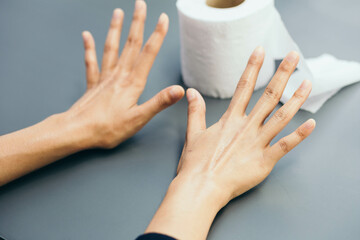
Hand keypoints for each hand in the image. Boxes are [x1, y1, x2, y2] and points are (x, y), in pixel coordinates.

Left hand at [66, 1, 183, 148]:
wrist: (78, 131)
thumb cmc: (108, 128)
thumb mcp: (139, 118)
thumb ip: (159, 102)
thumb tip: (179, 90)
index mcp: (132, 83)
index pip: (148, 54)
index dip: (157, 35)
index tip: (163, 19)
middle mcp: (119, 76)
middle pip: (130, 44)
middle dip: (137, 23)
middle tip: (140, 4)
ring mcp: (104, 78)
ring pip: (111, 48)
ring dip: (115, 29)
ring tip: (118, 12)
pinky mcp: (93, 84)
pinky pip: (91, 62)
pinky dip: (89, 48)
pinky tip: (87, 36)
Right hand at [145, 47, 315, 239]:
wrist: (200, 188)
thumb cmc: (196, 164)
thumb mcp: (193, 134)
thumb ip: (196, 111)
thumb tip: (191, 93)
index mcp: (230, 120)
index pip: (244, 86)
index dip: (253, 67)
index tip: (260, 51)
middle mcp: (246, 127)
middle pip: (269, 96)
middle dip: (283, 74)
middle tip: (294, 56)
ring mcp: (257, 143)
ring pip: (282, 117)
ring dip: (297, 99)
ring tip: (308, 84)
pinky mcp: (264, 161)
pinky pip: (285, 145)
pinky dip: (300, 135)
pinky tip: (312, 124)